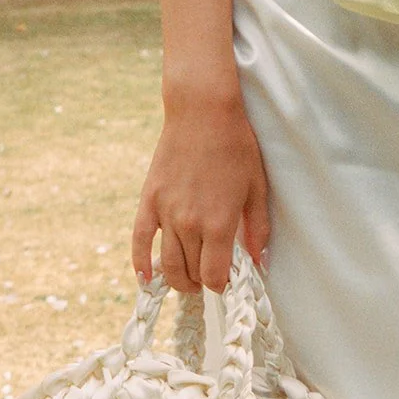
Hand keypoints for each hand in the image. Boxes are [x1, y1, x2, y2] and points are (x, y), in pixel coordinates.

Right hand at [131, 94, 270, 293]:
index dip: (221, 285)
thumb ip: (258, 229)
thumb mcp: (256, 188)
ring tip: (188, 281)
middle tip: (209, 279)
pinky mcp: (150, 201)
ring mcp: (166, 213)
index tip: (226, 282)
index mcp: (219, 223)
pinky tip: (146, 279)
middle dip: (201, 282)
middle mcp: (190, 223)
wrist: (203, 113)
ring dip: (178, 280)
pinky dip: (141, 264)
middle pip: (190, 273)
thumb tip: (259, 262)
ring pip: (167, 264)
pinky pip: (140, 241)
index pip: (214, 276)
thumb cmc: (236, 147)